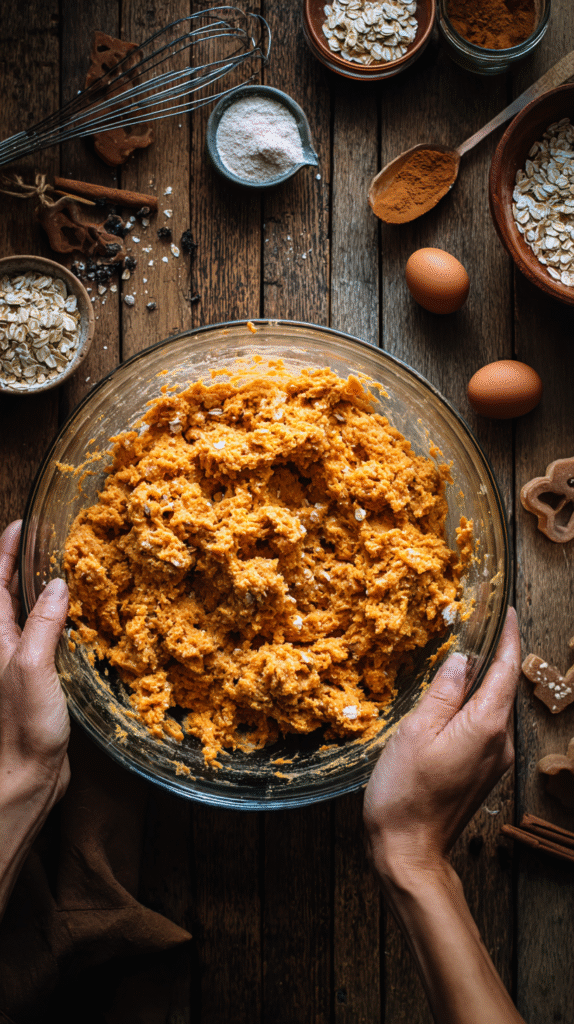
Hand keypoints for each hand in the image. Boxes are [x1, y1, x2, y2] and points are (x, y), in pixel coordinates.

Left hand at [0, 520, 70, 916]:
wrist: (25, 777)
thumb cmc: (22, 726)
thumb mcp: (32, 666)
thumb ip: (44, 624)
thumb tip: (58, 585)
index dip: (6, 550)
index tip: (22, 523)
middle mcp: (4, 646)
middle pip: (10, 594)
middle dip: (25, 564)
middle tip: (50, 540)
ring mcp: (21, 662)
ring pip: (32, 615)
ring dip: (46, 591)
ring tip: (71, 569)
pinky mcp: (41, 679)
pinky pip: (51, 637)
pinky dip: (64, 620)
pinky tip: (86, 618)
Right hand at [363, 608, 520, 880]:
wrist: (410, 851)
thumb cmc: (406, 793)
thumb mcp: (417, 731)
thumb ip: (443, 691)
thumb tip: (461, 658)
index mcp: (487, 725)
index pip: (506, 669)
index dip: (509, 636)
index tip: (508, 610)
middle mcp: (501, 741)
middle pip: (503, 687)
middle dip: (496, 655)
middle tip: (481, 624)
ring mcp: (495, 759)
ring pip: (493, 708)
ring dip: (483, 681)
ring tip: (463, 656)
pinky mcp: (483, 771)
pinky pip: (484, 727)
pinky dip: (474, 706)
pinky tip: (453, 700)